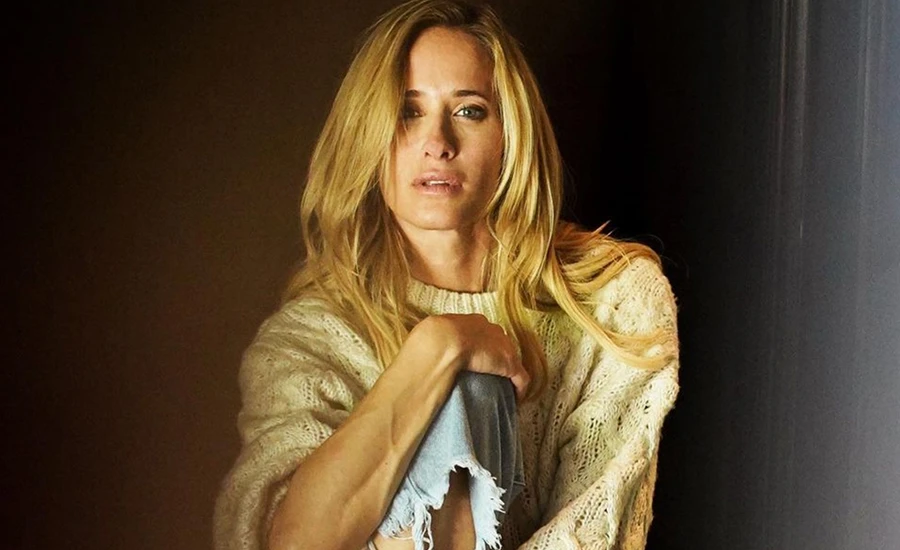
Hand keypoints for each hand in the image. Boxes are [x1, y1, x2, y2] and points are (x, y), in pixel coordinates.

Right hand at [412, 314, 530, 399]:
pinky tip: (515, 401)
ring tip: (502, 389)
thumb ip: (437, 338)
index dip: (482, 347)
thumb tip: (424, 346)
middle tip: (489, 375)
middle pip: (500, 344)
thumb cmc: (431, 339)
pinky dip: (519, 391)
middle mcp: (493, 330)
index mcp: (474, 321)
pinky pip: (521, 379)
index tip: (477, 360)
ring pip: (512, 361)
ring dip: (508, 374)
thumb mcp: (432, 332)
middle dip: (497, 358)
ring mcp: (504, 347)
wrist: (442, 342)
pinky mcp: (510, 365)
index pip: (483, 333)